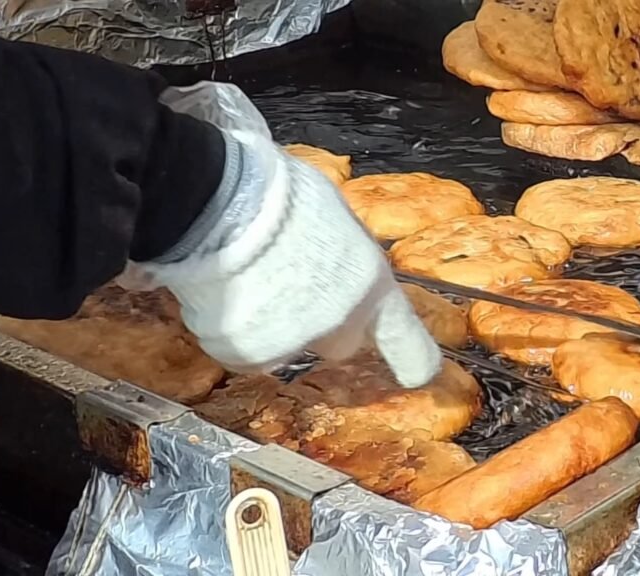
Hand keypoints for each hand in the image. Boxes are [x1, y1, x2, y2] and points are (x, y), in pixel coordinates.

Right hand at [129, 83, 441, 386]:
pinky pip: (242, 348)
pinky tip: (222, 290)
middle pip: (339, 344)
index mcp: (370, 283)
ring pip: (284, 345)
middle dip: (320, 326)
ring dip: (269, 323)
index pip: (406, 337)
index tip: (419, 374)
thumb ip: (341, 254)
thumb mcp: (332, 214)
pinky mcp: (249, 354)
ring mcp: (295, 343)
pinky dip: (231, 328)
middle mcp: (340, 322)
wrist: (219, 206)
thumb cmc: (277, 192)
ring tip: (243, 277)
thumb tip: (331, 258)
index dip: (413, 358)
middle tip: (289, 288)